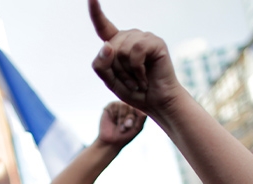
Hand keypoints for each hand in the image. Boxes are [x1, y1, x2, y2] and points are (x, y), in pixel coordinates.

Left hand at [89, 0, 182, 114]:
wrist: (156, 102)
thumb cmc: (134, 91)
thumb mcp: (109, 80)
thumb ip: (101, 65)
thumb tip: (107, 46)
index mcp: (117, 44)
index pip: (102, 26)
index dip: (95, 12)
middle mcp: (129, 37)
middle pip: (109, 49)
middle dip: (117, 71)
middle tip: (131, 82)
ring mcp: (143, 37)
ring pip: (121, 51)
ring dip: (127, 72)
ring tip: (138, 80)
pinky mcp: (155, 42)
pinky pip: (136, 51)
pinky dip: (137, 69)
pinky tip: (145, 76)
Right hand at [97, 101, 145, 147]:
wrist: (111, 141)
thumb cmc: (126, 135)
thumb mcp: (137, 128)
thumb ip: (142, 118)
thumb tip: (139, 108)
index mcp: (137, 110)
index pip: (140, 107)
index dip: (136, 117)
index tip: (132, 126)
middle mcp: (129, 105)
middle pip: (132, 106)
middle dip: (128, 118)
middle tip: (125, 128)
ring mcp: (120, 104)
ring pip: (124, 105)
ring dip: (121, 118)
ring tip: (119, 125)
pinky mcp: (111, 105)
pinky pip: (115, 105)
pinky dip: (114, 114)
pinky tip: (113, 120)